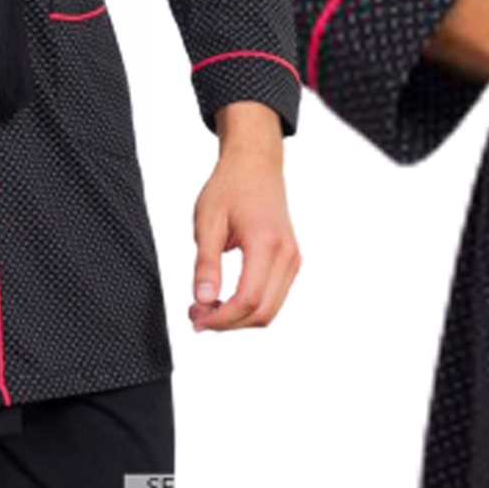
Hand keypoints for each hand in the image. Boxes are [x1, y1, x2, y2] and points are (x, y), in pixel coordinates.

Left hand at [188, 102, 299, 331]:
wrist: (256, 164)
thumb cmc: (231, 187)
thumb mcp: (208, 223)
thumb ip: (206, 264)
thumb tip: (202, 301)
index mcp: (266, 243)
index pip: (248, 299)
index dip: (220, 318)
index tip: (195, 317)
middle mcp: (287, 254)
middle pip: (263, 312)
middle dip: (227, 323)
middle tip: (196, 315)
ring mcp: (293, 258)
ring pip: (270, 310)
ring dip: (239, 318)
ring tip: (208, 306)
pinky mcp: (291, 260)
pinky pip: (274, 296)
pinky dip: (250, 306)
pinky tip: (225, 297)